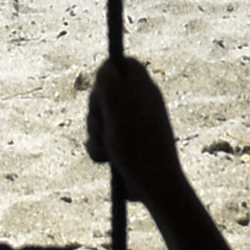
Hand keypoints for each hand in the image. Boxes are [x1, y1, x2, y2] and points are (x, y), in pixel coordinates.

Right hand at [84, 53, 185, 207]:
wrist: (154, 185)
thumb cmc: (138, 145)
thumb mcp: (119, 109)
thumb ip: (110, 83)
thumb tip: (106, 66)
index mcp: (143, 89)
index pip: (123, 65)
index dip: (108, 72)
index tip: (102, 89)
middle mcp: (137, 104)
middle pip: (103, 92)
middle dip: (96, 110)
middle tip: (105, 123)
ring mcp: (130, 125)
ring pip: (97, 118)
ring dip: (96, 134)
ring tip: (109, 147)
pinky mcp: (122, 145)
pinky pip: (98, 139)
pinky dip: (98, 149)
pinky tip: (107, 160)